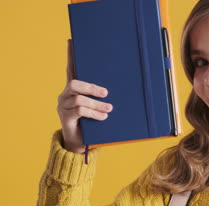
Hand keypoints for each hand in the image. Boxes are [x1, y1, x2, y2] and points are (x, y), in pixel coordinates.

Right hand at [56, 39, 112, 153]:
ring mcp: (63, 105)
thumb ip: (105, 97)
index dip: (71, 56)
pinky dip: (93, 113)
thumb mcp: (100, 107)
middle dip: (92, 87)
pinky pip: (79, 111)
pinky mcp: (65, 117)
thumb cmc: (94, 122)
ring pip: (79, 99)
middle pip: (74, 83)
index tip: (71, 41)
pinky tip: (103, 117)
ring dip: (97, 104)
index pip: (71, 69)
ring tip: (109, 109)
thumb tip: (127, 88)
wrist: (81, 143)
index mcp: (74, 89)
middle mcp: (66, 94)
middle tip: (106, 93)